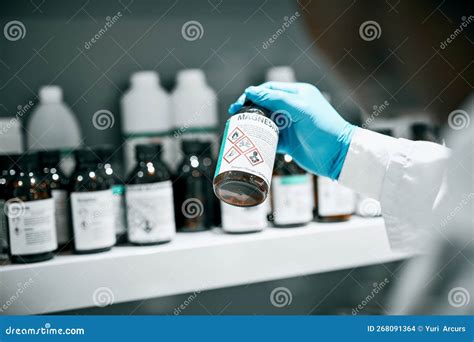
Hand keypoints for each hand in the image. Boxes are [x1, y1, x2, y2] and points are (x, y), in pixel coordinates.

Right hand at [229, 82, 354, 179]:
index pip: (269, 89)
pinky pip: (270, 138)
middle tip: (234, 115)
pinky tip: (250, 141)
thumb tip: (251, 90)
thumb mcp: (299, 108)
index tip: (240, 102)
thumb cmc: (323, 127)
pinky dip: (260, 139)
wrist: (337, 155)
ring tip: (238, 128)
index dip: (253, 94)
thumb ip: (275, 98)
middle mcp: (292, 108)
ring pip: (265, 121)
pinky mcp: (288, 142)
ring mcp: (290, 125)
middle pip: (264, 105)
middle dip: (249, 109)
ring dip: (253, 124)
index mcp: (297, 94)